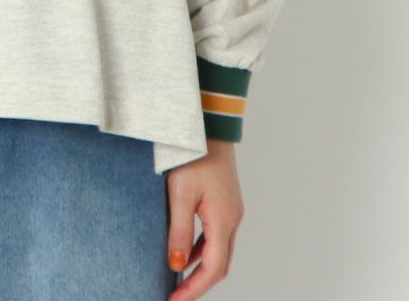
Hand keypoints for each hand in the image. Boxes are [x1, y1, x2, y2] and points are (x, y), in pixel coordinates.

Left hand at [165, 138, 244, 299]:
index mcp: (224, 221)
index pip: (213, 269)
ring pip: (218, 250)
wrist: (209, 124)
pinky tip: (185, 249)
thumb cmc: (193, 154)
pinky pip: (215, 234)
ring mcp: (231, 209)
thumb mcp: (180, 194)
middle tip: (175, 296)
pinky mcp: (225, 201)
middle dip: (198, 283)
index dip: (194, 289)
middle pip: (219, 264)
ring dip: (200, 267)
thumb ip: (179, 230)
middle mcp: (233, 219)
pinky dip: (202, 248)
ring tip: (177, 278)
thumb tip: (176, 265)